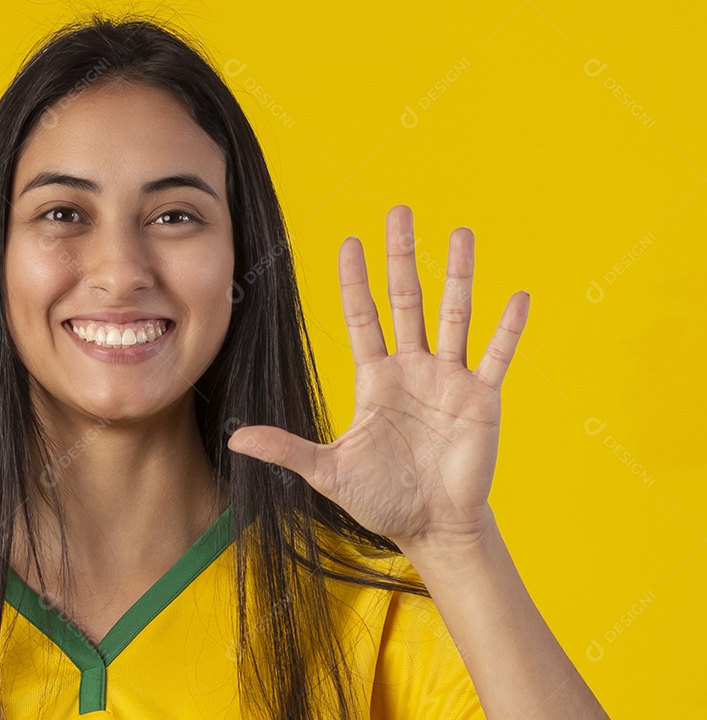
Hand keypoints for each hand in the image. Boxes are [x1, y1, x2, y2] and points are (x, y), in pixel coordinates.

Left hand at [227, 205, 529, 553]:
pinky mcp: (482, 398)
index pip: (362, 317)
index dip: (355, 281)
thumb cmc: (380, 499)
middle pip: (406, 300)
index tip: (349, 242)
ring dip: (459, 275)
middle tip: (399, 211)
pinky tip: (518, 296)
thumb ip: (286, 450)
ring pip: (454, 315)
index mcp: (375, 379)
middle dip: (401, 257)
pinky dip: (509, 328)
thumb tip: (236, 440)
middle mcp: (412, 369)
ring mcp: (449, 379)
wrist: (431, 528)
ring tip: (462, 233)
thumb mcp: (328, 471)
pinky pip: (497, 355)